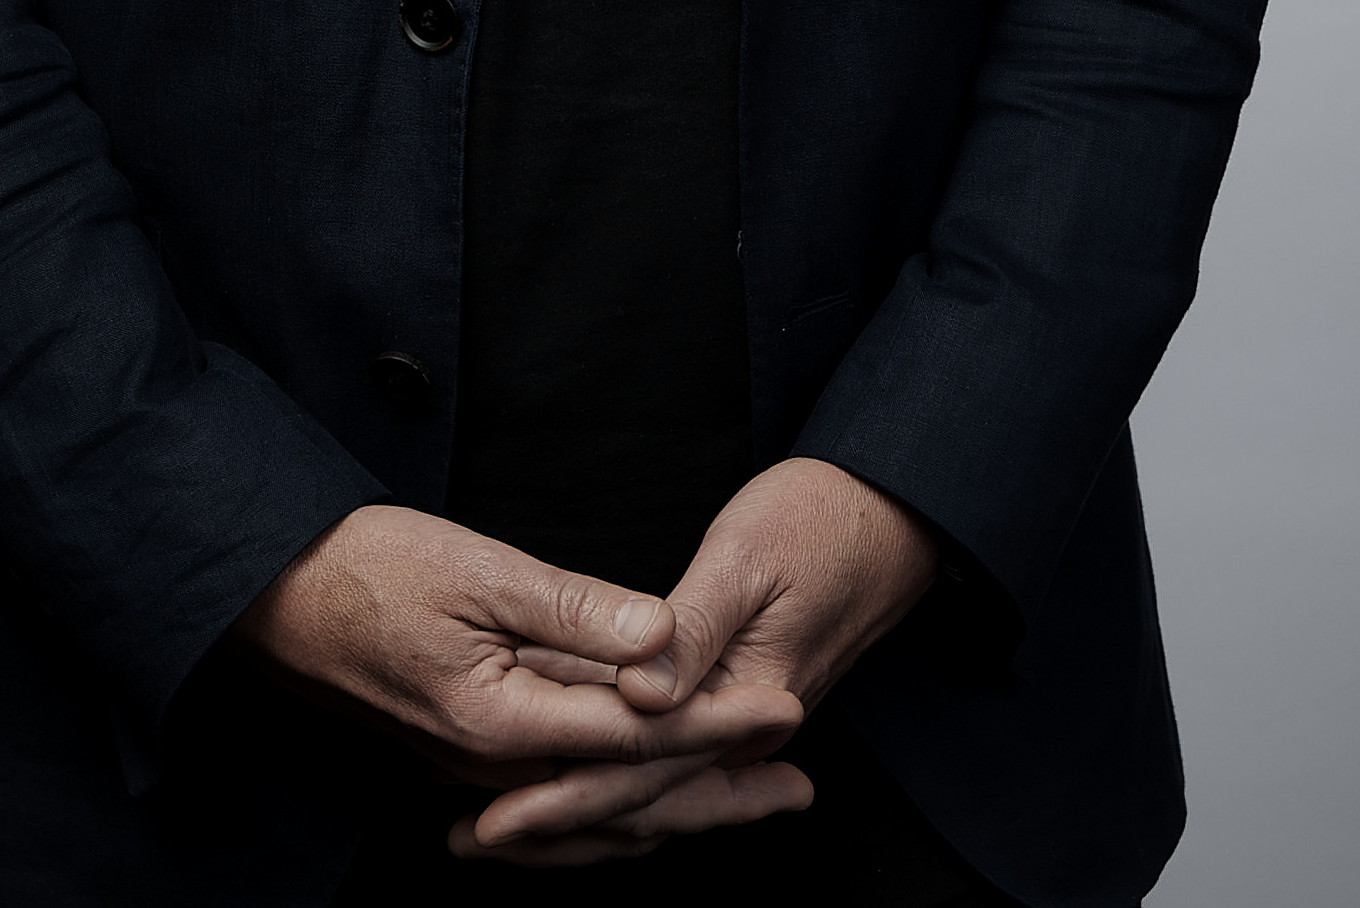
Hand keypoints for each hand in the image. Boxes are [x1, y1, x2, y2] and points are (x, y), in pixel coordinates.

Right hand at [233, 506, 801, 801]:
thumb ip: (573, 609)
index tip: (789, 709)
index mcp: (500, 720)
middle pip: (628, 796)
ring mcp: (472, 773)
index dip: (720, 722)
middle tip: (802, 786)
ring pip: (596, 815)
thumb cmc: (363, 569)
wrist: (267, 598)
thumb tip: (663, 637)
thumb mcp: (475, 570)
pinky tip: (645, 815)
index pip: (637, 731)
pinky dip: (614, 819)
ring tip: (752, 803)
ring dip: (681, 809)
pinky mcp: (461, 762)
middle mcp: (489, 767)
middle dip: (722, 790)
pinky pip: (556, 814)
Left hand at [456, 459, 940, 864]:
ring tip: (496, 831)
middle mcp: (745, 734)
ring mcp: (742, 728)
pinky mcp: (734, 709)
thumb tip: (638, 694)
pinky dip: (610, 782)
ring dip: (576, 814)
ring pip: (648, 794)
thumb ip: (691, 630)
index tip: (494, 819)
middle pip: (639, 800)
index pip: (639, 771)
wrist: (894, 515)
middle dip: (553, 823)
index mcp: (747, 705)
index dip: (562, 795)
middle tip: (465, 843)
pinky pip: (664, 767)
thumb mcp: (749, 561)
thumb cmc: (821, 522)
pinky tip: (563, 785)